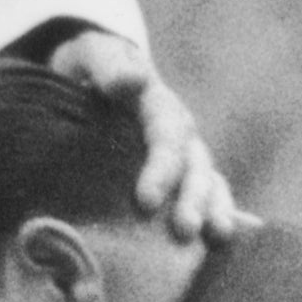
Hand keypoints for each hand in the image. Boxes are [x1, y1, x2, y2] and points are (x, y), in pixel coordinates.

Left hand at [42, 31, 236, 245]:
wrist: (90, 73)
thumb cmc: (86, 68)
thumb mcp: (90, 55)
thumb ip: (107, 65)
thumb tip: (132, 82)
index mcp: (156, 103)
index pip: (165, 137)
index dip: (161, 169)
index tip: (145, 201)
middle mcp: (177, 130)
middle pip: (194, 165)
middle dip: (191, 199)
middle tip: (183, 230)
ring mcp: (183, 153)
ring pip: (207, 181)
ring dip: (212, 210)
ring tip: (214, 238)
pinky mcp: (180, 173)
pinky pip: (207, 194)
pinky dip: (215, 214)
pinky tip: (215, 245)